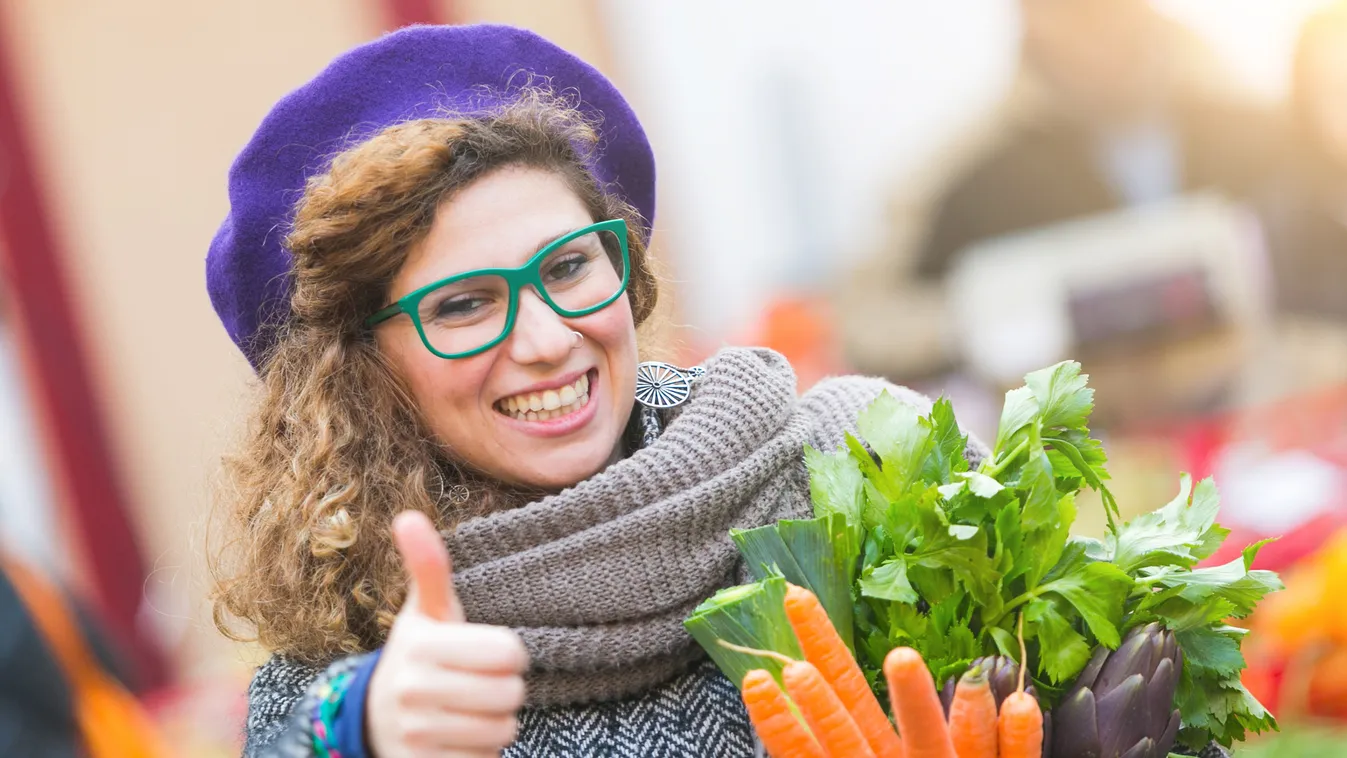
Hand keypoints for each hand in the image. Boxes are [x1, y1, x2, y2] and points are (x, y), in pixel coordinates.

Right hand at [367, 511, 528, 756]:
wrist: (374, 718)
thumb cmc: (420, 654)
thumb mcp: (426, 611)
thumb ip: (428, 566)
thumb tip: (409, 516)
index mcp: (419, 645)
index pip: (509, 652)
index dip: (510, 653)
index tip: (489, 653)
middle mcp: (412, 690)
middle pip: (511, 694)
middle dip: (506, 689)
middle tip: (481, 683)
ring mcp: (416, 735)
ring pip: (503, 731)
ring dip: (497, 722)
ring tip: (471, 710)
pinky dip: (482, 752)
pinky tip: (461, 739)